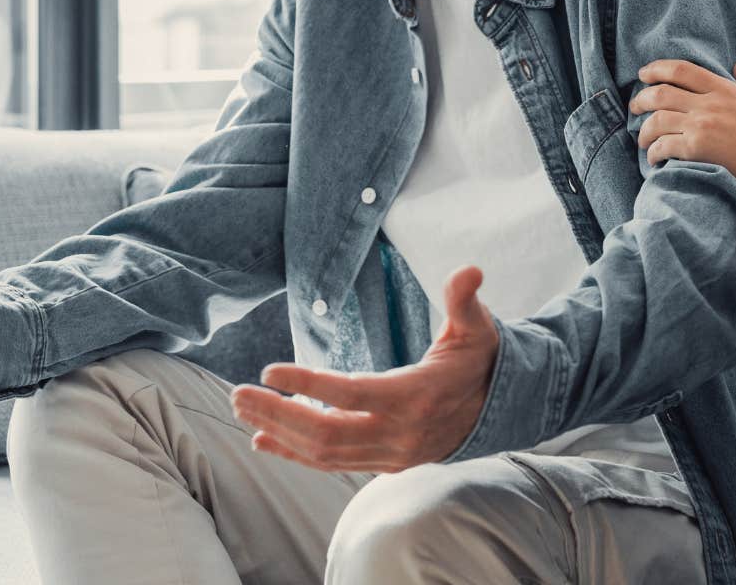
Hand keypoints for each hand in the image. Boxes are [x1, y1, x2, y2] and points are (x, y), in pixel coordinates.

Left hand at [231, 265, 497, 472]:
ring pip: (324, 453)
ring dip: (279, 432)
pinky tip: (263, 439)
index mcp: (415, 396)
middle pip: (326, 432)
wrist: (498, 410)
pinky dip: (295, 454)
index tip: (268, 371)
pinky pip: (332, 464)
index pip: (351, 395)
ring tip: (242, 410)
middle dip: (277, 414)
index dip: (308, 385)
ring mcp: (391, 455)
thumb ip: (465, 300)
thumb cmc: (478, 361)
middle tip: (237, 393)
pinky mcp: (384, 464)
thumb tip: (468, 271)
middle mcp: (399, 433)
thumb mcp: (477, 328)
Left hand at [632, 58, 735, 307]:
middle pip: (661, 93)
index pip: (682, 70)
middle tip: (634, 106)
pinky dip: (653, 152)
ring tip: (642, 139)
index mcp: (727, 89)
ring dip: (644, 129)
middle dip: (641, 98)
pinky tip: (654, 158)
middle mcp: (710, 104)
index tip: (644, 74)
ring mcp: (702, 125)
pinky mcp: (697, 149)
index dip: (657, 69)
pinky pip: (663, 146)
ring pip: (657, 120)